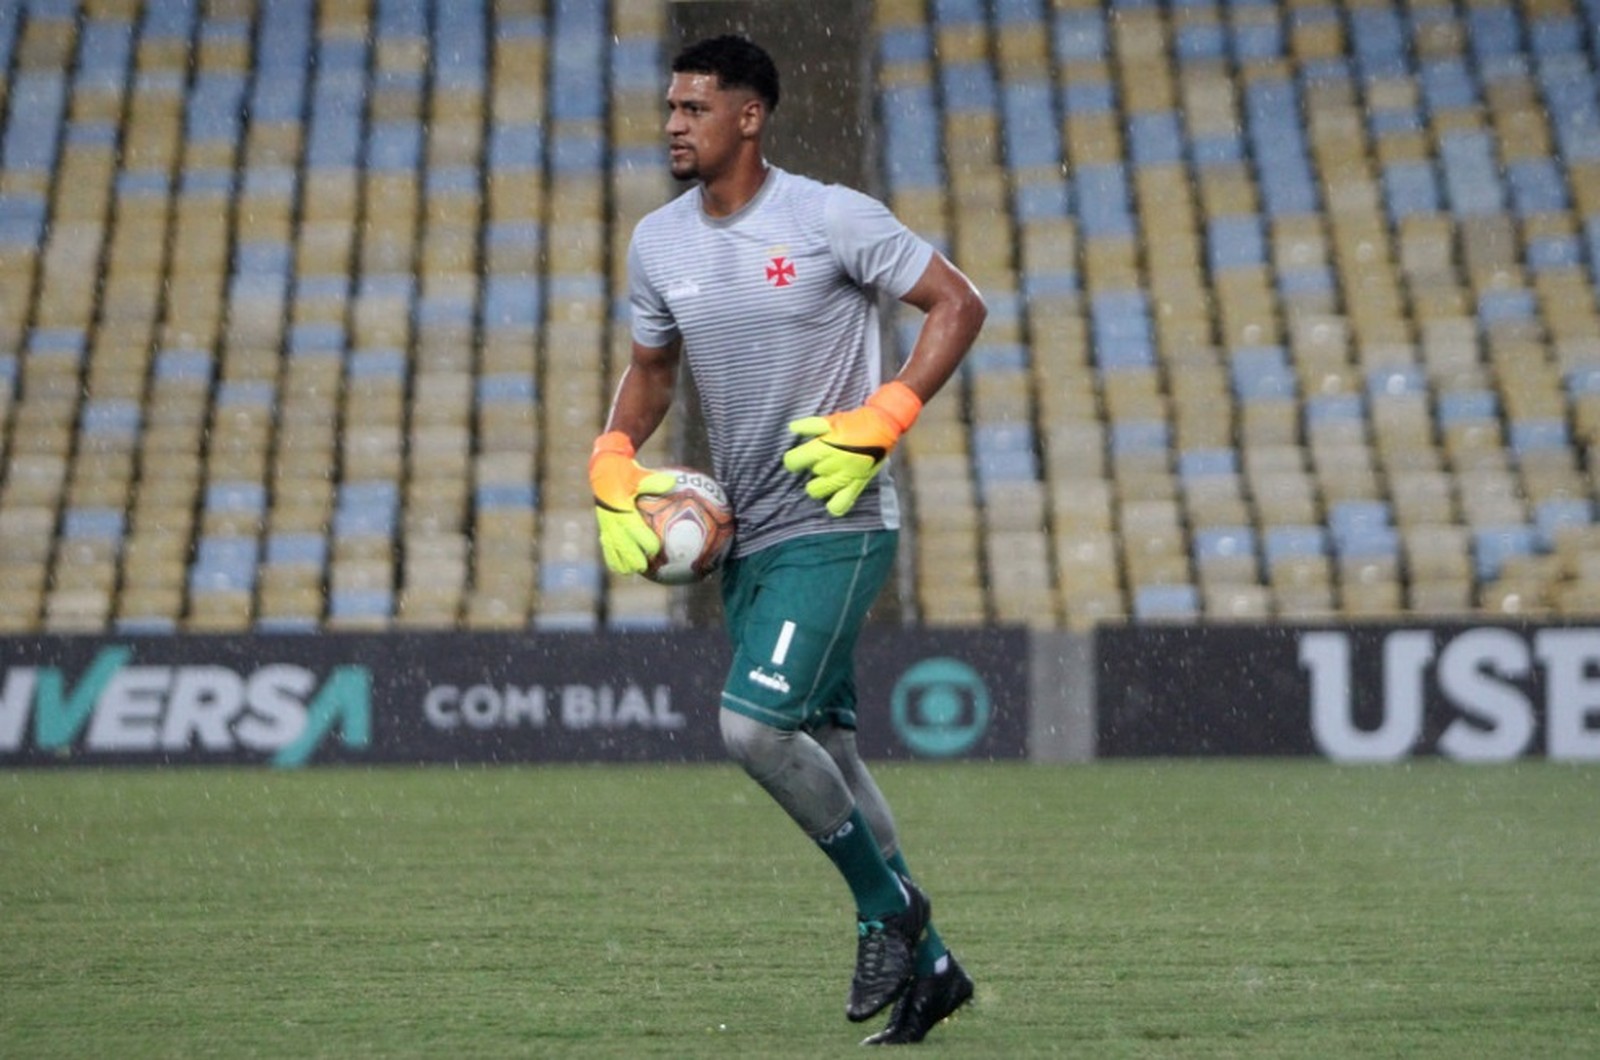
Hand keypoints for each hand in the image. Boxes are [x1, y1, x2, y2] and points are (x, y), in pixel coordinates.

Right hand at [590, 432, 676, 574]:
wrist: (602, 471)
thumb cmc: (625, 473)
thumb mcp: (639, 475)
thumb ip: (655, 482)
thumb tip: (674, 482)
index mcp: (623, 512)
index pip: (636, 532)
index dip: (648, 544)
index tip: (658, 550)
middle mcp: (613, 523)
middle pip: (624, 549)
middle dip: (636, 560)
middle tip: (648, 567)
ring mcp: (606, 527)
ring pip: (613, 553)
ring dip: (623, 563)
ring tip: (634, 571)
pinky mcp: (603, 529)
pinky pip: (607, 550)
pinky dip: (614, 560)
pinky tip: (623, 569)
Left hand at [782, 382, 922, 515]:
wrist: (883, 425)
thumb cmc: (855, 422)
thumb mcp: (831, 420)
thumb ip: (810, 425)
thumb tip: (792, 427)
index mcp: (822, 448)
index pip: (793, 462)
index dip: (793, 460)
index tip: (798, 458)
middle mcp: (831, 466)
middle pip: (807, 478)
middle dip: (810, 472)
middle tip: (818, 464)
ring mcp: (845, 477)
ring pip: (818, 492)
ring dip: (819, 486)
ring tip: (825, 478)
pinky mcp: (858, 484)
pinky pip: (840, 505)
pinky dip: (834, 505)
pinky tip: (834, 496)